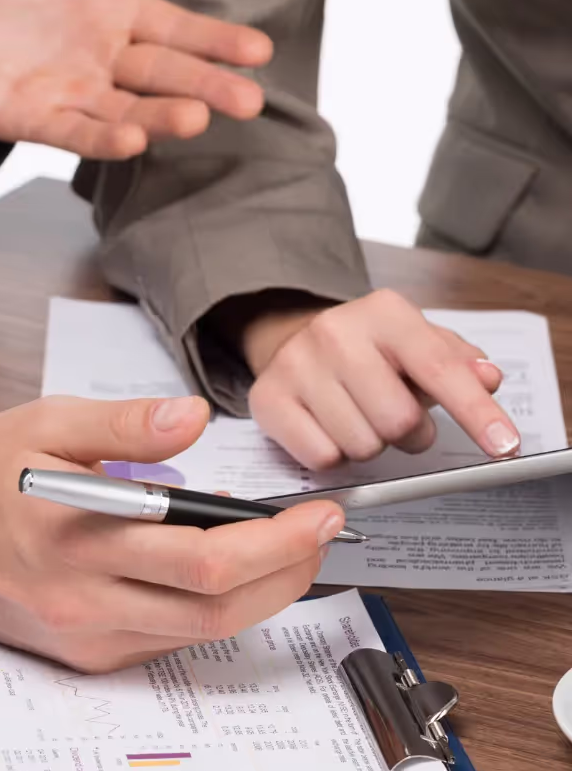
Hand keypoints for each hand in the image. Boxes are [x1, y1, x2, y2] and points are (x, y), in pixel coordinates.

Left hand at [0, 0, 272, 159]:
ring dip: (163, 115)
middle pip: (165, 74)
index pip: (177, 29)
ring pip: (128, 107)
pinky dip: (104, 137)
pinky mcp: (32, 117)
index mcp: (111, 11)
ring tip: (198, 116)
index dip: (216, 40)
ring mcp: (69, 90)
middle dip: (208, 86)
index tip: (259, 50)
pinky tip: (133, 138)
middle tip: (250, 100)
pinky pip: (75, 131)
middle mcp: (100, 56)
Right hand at [0, 394, 343, 671]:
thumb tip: (194, 419)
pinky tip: (228, 572)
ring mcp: (88, 637)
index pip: (205, 560)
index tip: (319, 515)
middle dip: (287, 574)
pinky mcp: (86, 654)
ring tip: (289, 550)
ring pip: (200, 634)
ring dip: (260, 596)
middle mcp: (89, 601)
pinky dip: (212, 610)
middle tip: (320, 535)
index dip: (277, 544)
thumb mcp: (48, 423)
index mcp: (82, 539)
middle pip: (217, 610)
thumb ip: (126, 426)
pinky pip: (168, 640)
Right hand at [244, 289, 519, 469]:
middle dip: (410, 434)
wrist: (290, 339)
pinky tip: (329, 428)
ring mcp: (297, 364)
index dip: (476, 412)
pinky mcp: (268, 398)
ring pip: (361, 445)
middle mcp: (337, 332)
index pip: (440, 368)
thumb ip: (457, 362)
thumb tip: (488, 378)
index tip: (503, 445)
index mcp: (385, 313)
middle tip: (399, 421)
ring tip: (360, 419)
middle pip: (399, 420)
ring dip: (371, 445)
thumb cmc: (366, 350)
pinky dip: (334, 456)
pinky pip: (322, 458)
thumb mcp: (416, 343)